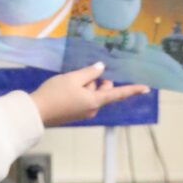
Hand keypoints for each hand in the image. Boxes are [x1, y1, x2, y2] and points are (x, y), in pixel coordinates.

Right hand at [33, 64, 148, 127]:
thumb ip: (90, 72)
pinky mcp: (75, 113)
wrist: (36, 112)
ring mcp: (84, 112)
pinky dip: (80, 90)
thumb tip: (101, 68)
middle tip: (84, 72)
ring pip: (92, 93)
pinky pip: (84, 98)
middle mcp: (92, 109)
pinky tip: (67, 86)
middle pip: (103, 91)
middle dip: (97, 80)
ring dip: (86, 84)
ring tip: (70, 80)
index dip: (132, 89)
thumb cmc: (55, 94)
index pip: (118, 93)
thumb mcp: (73, 78)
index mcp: (95, 101)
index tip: (146, 88)